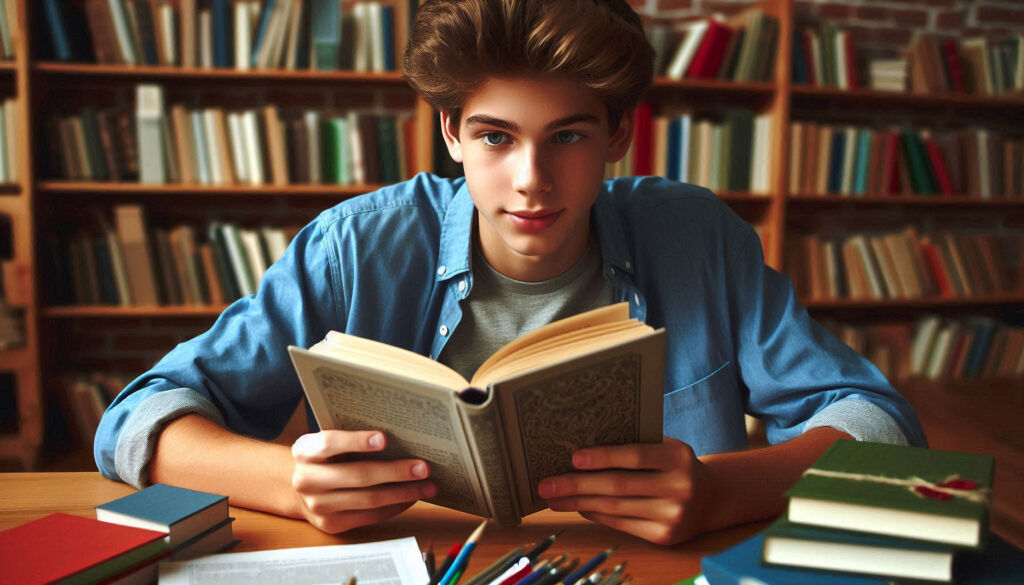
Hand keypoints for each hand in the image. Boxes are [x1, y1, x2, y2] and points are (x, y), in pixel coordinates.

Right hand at [290, 430, 436, 533]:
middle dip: (395, 471)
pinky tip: (411, 497)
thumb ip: (352, 438)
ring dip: (402, 492)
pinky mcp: (331, 524)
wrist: (301, 490)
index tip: (384, 438)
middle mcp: (306, 480)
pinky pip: (370, 516)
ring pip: (368, 499)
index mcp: (304, 451)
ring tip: (427, 485)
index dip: (357, 441)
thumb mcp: (328, 444)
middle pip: (357, 475)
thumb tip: (401, 436)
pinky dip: (395, 506)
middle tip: (423, 467)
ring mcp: (318, 506)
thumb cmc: (325, 459)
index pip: (330, 443)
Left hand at [538, 437, 708, 544]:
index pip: (634, 456)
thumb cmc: (675, 465)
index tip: (573, 458)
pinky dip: (596, 514)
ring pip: (615, 508)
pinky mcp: (664, 536)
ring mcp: (673, 515)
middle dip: (577, 485)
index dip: (602, 457)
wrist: (711, 498)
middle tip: (546, 484)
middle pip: (618, 486)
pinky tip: (579, 506)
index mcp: (679, 457)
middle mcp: (680, 487)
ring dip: (579, 502)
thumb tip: (581, 451)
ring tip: (554, 498)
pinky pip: (621, 524)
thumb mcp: (665, 447)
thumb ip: (635, 444)